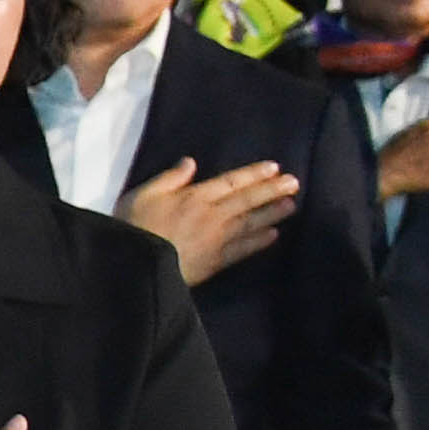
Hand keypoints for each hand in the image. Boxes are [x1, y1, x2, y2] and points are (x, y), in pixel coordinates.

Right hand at [117, 157, 296, 285]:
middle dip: (272, 190)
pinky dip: (259, 241)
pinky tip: (273, 235)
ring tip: (291, 205)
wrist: (138, 266)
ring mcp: (217, 239)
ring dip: (272, 213)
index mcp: (196, 196)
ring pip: (251, 223)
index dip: (253, 174)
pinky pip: (243, 248)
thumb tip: (189, 163)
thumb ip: (169, 178)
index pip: (231, 182)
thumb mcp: (143, 194)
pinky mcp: (216, 261)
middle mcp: (213, 215)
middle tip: (294, 183)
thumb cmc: (135, 226)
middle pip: (247, 200)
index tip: (274, 168)